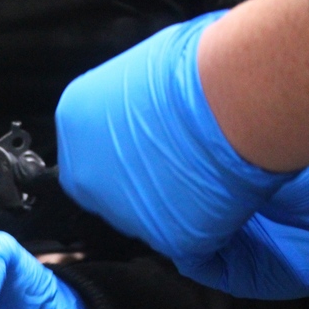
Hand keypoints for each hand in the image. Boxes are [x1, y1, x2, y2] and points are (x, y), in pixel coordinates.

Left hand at [54, 11, 308, 297]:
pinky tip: (221, 192)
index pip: (88, 152)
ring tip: (206, 170)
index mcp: (74, 122)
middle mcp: (86, 174)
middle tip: (180, 160)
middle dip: (142, 180)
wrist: (234, 98)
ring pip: (145, 216)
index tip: (152, 145)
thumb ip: (123, 104)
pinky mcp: (165, 239)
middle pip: (108, 190)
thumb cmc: (198, 69)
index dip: (123, 152)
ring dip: (171, 202)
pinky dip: (205, 220)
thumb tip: (138, 113)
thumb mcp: (136, 72)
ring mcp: (121, 212)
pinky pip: (185, 236)